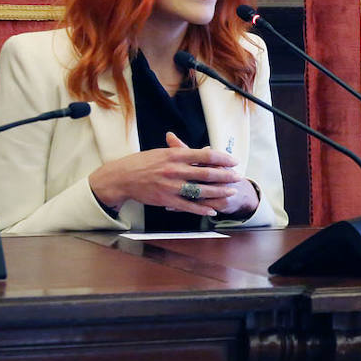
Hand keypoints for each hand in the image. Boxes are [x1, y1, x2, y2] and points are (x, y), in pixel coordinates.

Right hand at [89, 132, 247, 216]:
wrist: (122, 177)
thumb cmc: (142, 163)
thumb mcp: (163, 152)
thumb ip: (184, 152)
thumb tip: (205, 150)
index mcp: (175, 154)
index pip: (206, 155)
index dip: (222, 158)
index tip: (234, 161)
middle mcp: (175, 169)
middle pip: (207, 173)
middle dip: (226, 175)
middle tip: (238, 176)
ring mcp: (171, 186)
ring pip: (201, 190)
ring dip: (219, 191)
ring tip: (232, 191)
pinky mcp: (166, 199)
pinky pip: (188, 206)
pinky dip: (202, 209)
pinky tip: (213, 210)